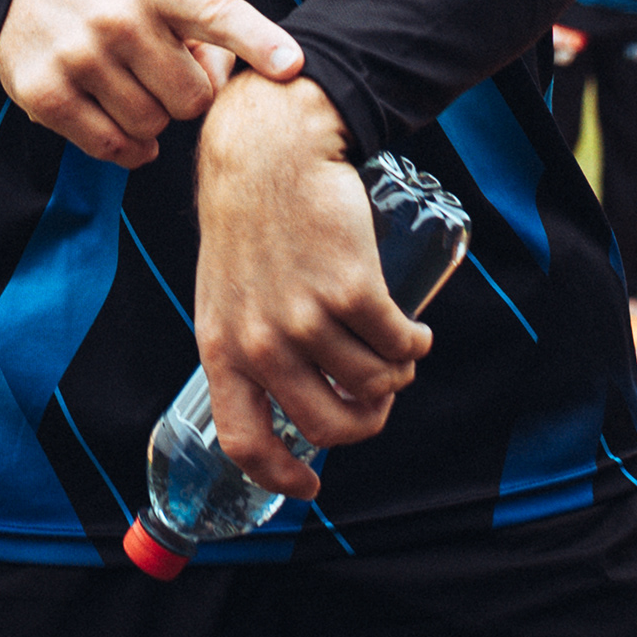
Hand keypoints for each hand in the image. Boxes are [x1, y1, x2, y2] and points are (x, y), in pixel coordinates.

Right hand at [0, 0, 301, 169]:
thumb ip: (207, 29)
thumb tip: (225, 85)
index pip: (217, 13)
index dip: (258, 41)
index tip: (293, 66)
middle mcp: (118, 16)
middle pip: (192, 99)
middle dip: (184, 96)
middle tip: (158, 72)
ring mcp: (79, 56)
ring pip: (153, 128)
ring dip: (150, 120)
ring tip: (129, 86)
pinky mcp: (47, 94)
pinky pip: (113, 148)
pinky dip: (125, 148)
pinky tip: (116, 120)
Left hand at [195, 76, 431, 498]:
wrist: (270, 151)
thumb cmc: (250, 218)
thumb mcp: (226, 291)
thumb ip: (246, 343)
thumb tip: (288, 399)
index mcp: (221, 348)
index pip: (244, 441)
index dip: (280, 474)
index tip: (310, 485)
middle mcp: (262, 343)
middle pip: (326, 425)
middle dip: (364, 421)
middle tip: (377, 399)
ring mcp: (306, 318)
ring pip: (371, 384)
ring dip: (396, 377)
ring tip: (399, 353)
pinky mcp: (351, 290)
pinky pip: (397, 344)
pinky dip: (415, 345)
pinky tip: (415, 333)